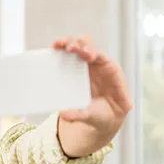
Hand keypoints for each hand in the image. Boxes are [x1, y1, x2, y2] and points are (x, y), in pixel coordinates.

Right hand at [53, 37, 132, 155]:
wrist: (100, 119)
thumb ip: (81, 115)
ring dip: (69, 44)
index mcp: (111, 74)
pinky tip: (53, 49)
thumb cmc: (103, 116)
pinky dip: (61, 52)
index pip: (103, 59)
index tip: (85, 55)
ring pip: (79, 49)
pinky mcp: (76, 69)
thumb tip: (64, 113)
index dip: (94, 54)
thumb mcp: (94, 117)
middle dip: (81, 46)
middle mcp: (99, 66)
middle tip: (70, 48)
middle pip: (90, 49)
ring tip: (58, 45)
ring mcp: (87, 66)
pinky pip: (69, 57)